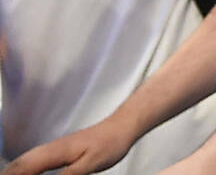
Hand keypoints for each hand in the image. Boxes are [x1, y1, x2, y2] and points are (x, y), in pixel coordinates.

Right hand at [0, 116, 140, 174]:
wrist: (121, 127)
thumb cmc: (110, 144)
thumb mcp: (89, 165)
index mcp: (55, 152)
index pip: (24, 168)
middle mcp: (50, 148)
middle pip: (19, 164)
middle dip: (7, 174)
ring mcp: (53, 148)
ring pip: (24, 160)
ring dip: (12, 171)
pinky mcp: (57, 150)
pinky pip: (33, 160)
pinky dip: (22, 168)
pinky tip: (22, 174)